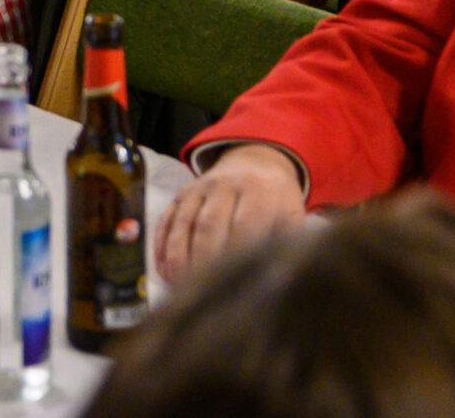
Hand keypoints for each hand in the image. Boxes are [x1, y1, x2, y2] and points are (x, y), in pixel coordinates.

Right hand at [155, 143, 307, 282]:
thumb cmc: (276, 201)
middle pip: (209, 224)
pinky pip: (166, 220)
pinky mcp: (181, 194)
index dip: (236, 256)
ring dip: (178, 257)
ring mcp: (199, 187)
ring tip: (179, 286)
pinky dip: (162, 247)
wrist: (256, 162)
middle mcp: (226, 185)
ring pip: (183, 223)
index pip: (244, 225)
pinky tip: (164, 272)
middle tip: (202, 292)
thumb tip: (282, 279)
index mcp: (258, 191)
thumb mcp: (291, 214)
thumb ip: (288, 241)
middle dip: (203, 260)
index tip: (234, 286)